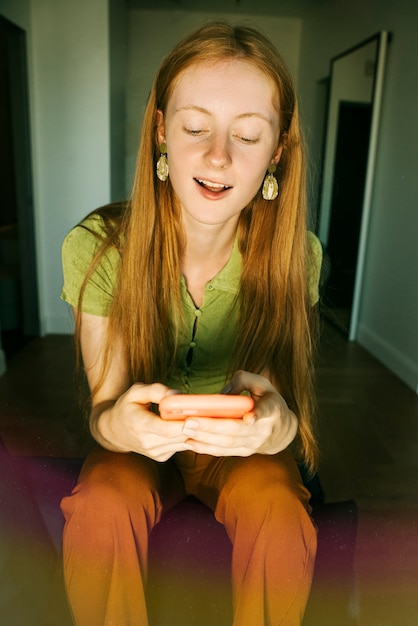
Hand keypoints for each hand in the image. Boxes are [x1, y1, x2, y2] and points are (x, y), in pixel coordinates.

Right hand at [93, 383, 192, 461]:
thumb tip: (176, 394)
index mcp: (140, 425)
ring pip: (183, 442)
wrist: (114, 432)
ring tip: (201, 416)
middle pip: (179, 436)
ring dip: (194, 431)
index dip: (183, 424)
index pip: (166, 429)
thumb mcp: (136, 392)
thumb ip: (155, 390)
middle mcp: (147, 442)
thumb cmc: (127, 407)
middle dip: (194, 425)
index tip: (196, 416)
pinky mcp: (161, 457)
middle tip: (208, 412)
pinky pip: (181, 446)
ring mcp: (155, 453)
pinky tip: (188, 425)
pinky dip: (187, 436)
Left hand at [181, 370, 297, 456]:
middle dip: (212, 427)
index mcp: (272, 409)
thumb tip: (222, 394)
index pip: (265, 412)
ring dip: (205, 439)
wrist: (282, 429)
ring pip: (227, 443)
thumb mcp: (261, 383)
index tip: (249, 418)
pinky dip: (206, 448)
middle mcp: (263, 429)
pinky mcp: (244, 452)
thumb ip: (242, 380)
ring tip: (186, 430)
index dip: (257, 415)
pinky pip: (223, 451)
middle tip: (190, 421)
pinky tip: (190, 442)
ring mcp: (254, 444)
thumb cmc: (267, 399)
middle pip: (236, 430)